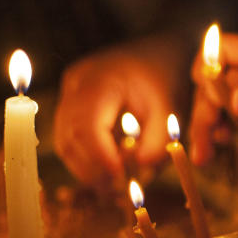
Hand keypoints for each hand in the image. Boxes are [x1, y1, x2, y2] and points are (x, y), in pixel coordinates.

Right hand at [55, 37, 182, 187]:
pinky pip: (70, 137)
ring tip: (116, 181)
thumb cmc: (168, 77)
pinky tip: (111, 165)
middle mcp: (76, 84)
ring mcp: (69, 92)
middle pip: (69, 138)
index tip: (121, 178)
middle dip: (92, 169)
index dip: (100, 158)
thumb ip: (158, 142)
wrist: (160, 50)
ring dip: (88, 167)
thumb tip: (140, 170)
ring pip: (65, 142)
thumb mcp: (171, 109)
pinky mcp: (71, 101)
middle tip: (119, 188)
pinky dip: (88, 156)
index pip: (86, 127)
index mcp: (100, 80)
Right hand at [189, 34, 237, 163]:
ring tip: (207, 155)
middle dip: (204, 111)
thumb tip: (232, 101)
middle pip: (214, 76)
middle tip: (202, 155)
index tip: (216, 112)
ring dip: (212, 119)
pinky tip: (229, 140)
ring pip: (224, 91)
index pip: (215, 50)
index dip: (207, 78)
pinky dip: (230, 119)